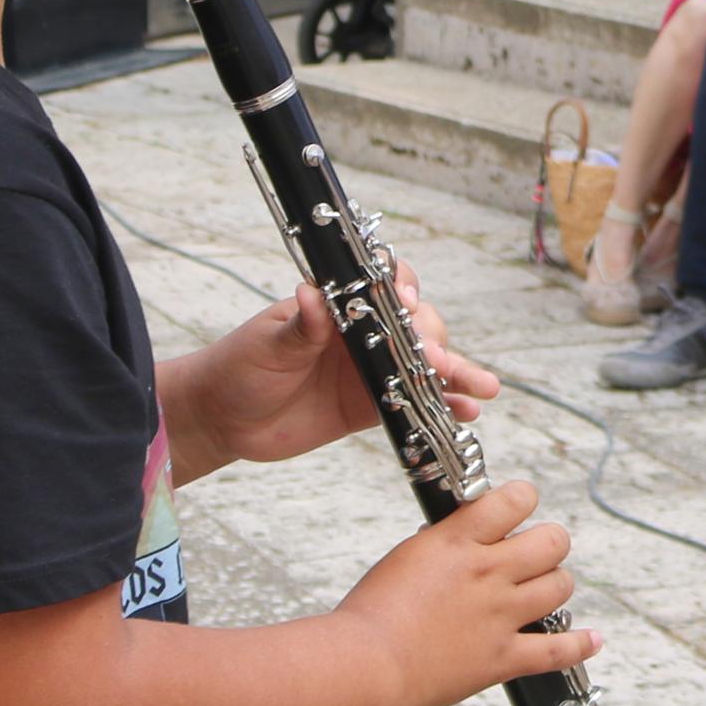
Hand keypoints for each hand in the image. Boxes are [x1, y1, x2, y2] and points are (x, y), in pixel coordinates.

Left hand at [176, 263, 491, 476]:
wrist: (221, 418)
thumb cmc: (238, 366)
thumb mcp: (266, 342)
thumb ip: (297, 326)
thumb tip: (310, 295)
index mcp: (339, 306)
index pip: (384, 287)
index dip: (404, 291)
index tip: (410, 303)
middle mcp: (362, 333)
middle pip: (416, 327)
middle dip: (433, 342)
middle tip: (437, 362)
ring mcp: (370, 370)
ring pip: (425, 367)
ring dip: (456, 374)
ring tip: (484, 388)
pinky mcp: (369, 407)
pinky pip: (414, 404)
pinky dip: (442, 407)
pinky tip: (466, 412)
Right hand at [336, 480, 594, 705]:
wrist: (366, 664)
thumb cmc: (373, 612)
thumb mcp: (409, 556)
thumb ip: (447, 543)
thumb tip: (468, 535)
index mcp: (459, 541)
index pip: (516, 499)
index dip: (523, 499)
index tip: (519, 508)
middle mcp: (488, 573)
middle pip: (552, 541)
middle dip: (548, 543)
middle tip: (534, 554)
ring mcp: (500, 616)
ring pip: (560, 586)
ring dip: (554, 585)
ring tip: (541, 591)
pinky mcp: (502, 658)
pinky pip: (558, 650)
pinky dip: (580, 645)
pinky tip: (592, 639)